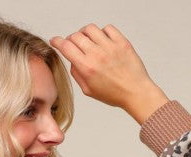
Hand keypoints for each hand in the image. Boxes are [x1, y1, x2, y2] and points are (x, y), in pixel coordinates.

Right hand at [49, 23, 164, 116]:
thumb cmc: (114, 94)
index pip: (65, 47)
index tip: (55, 41)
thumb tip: (72, 61)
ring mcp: (110, 46)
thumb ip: (77, 74)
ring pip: (90, 29)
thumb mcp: (89, 90)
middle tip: (74, 44)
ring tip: (89, 41)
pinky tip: (103, 41)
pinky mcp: (121, 42)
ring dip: (85, 33)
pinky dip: (103, 32)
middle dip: (71, 39)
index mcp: (87, 67)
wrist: (135, 92)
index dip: (57, 42)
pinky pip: (107, 28)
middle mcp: (97, 55)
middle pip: (76, 36)